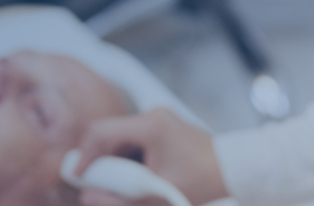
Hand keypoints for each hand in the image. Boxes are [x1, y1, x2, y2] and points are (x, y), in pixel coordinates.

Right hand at [74, 107, 227, 205]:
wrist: (235, 170)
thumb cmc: (202, 183)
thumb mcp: (156, 197)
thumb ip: (118, 200)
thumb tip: (86, 196)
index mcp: (151, 126)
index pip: (101, 132)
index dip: (83, 155)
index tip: (77, 177)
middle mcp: (153, 116)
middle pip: (108, 134)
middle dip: (100, 162)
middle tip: (98, 186)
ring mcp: (159, 119)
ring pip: (120, 138)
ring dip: (115, 162)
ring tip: (124, 185)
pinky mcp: (164, 126)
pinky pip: (134, 140)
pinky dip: (129, 159)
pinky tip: (138, 178)